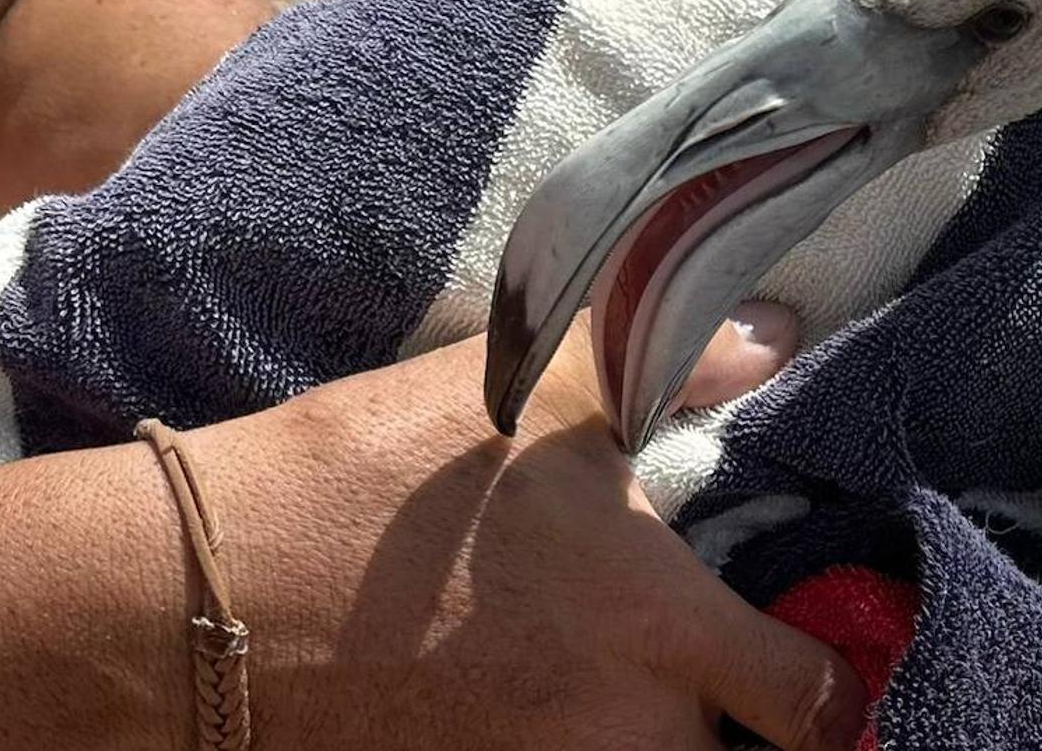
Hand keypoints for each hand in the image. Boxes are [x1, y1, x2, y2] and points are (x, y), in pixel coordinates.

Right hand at [0, 305, 860, 750]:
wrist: (201, 594)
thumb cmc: (375, 484)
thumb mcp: (531, 393)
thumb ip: (671, 368)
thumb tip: (774, 332)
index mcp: (659, 628)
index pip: (816, 709)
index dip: (839, 690)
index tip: (826, 662)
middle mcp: (619, 731)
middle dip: (733, 726)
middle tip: (712, 666)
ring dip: (646, 733)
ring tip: (602, 668)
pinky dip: (564, 746)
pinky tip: (530, 691)